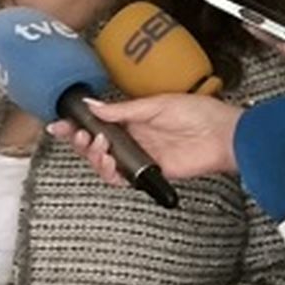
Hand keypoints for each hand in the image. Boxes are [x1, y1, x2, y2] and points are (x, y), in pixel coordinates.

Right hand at [47, 94, 241, 183]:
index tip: (60, 124)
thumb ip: (123, 110)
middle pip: (95, 146)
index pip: (97, 123)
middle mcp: (133, 139)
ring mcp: (140, 157)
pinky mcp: (149, 173)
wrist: (224, 135)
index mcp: (133, 119)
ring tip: (99, 147)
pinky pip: (122, 179)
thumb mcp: (156, 104)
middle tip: (77, 135)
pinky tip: (109, 163)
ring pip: (104, 164)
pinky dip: (110, 174)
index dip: (77, 125)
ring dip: (94, 157)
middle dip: (79, 141)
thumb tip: (93, 104)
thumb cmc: (199, 114)